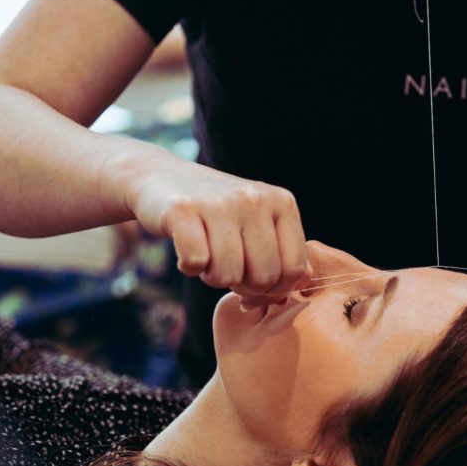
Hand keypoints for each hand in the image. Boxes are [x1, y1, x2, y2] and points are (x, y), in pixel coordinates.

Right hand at [126, 159, 311, 303]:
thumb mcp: (259, 223)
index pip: (294, 270)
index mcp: (282, 202)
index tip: (254, 278)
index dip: (274, 288)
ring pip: (227, 275)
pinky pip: (195, 262)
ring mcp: (219, 202)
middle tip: (226, 265)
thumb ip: (285, 251)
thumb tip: (306, 281)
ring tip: (206, 254)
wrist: (160, 177)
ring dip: (212, 276)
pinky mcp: (182, 209)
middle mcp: (254, 198)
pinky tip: (185, 249)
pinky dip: (187, 267)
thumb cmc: (218, 213)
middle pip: (263, 278)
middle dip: (242, 285)